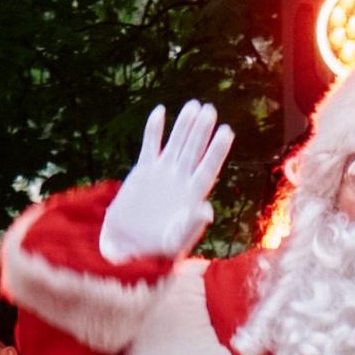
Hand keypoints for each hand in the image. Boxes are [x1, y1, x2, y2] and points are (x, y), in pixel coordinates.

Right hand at [98, 99, 234, 267]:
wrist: (128, 245)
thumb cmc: (156, 249)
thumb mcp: (176, 240)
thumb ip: (192, 224)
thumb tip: (208, 210)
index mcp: (193, 195)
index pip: (209, 167)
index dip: (217, 149)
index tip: (227, 131)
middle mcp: (181, 179)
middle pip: (194, 150)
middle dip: (202, 130)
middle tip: (210, 109)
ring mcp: (163, 173)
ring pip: (176, 143)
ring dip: (184, 125)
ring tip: (193, 106)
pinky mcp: (143, 171)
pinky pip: (150, 145)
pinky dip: (153, 130)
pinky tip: (160, 112)